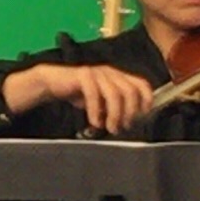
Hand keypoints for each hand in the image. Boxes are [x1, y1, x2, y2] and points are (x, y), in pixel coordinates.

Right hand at [5, 63, 153, 135]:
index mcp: (119, 76)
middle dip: (130, 113)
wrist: (53, 82)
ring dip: (115, 114)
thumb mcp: (102, 102)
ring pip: (115, 94)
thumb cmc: (79, 94)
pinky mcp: (83, 75)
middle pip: (130, 91)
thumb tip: (129, 123)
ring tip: (110, 128)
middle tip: (123, 127)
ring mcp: (97, 72)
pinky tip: (94, 122)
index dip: (146, 101)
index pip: (142, 85)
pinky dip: (96, 111)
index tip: (142, 117)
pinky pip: (94, 94)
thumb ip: (116, 108)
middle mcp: (111, 72)